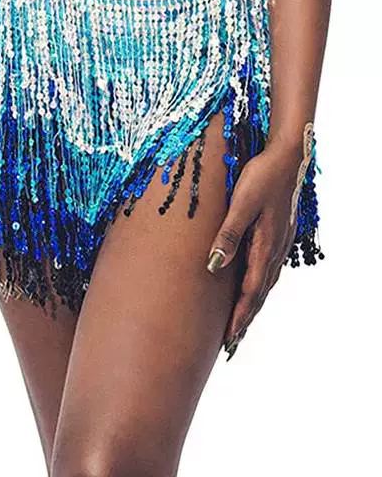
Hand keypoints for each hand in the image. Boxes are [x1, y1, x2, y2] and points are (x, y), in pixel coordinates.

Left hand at [206, 141, 304, 359]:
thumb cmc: (261, 177)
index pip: (250, 291)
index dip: (239, 316)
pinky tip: (256, 288)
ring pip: (265, 283)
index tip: (229, 338)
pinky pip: (269, 269)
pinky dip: (260, 286)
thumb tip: (213, 266)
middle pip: (259, 293)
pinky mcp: (279, 233)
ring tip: (242, 323)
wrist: (288, 156)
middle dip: (246, 318)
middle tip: (232, 343)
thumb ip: (228, 235)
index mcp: (264, 245)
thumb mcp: (241, 204)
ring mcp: (280, 242)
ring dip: (253, 305)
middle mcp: (274, 249)